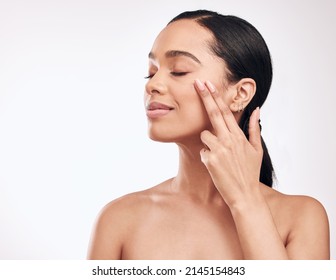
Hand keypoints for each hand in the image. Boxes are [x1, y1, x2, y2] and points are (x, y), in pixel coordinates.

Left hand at [194, 79, 262, 207]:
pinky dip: (207, 156)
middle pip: (213, 113)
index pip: (225, 111)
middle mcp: (228, 140)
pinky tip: (216, 166)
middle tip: (197, 83)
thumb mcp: (256, 150)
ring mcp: (218, 150)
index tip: (208, 84)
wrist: (244, 195)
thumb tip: (257, 110)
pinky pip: (203, 151)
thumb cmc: (250, 172)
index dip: (216, 96)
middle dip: (205, 96)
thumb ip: (255, 128)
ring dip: (208, 141)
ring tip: (219, 155)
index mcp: (239, 136)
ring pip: (204, 135)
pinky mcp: (209, 161)